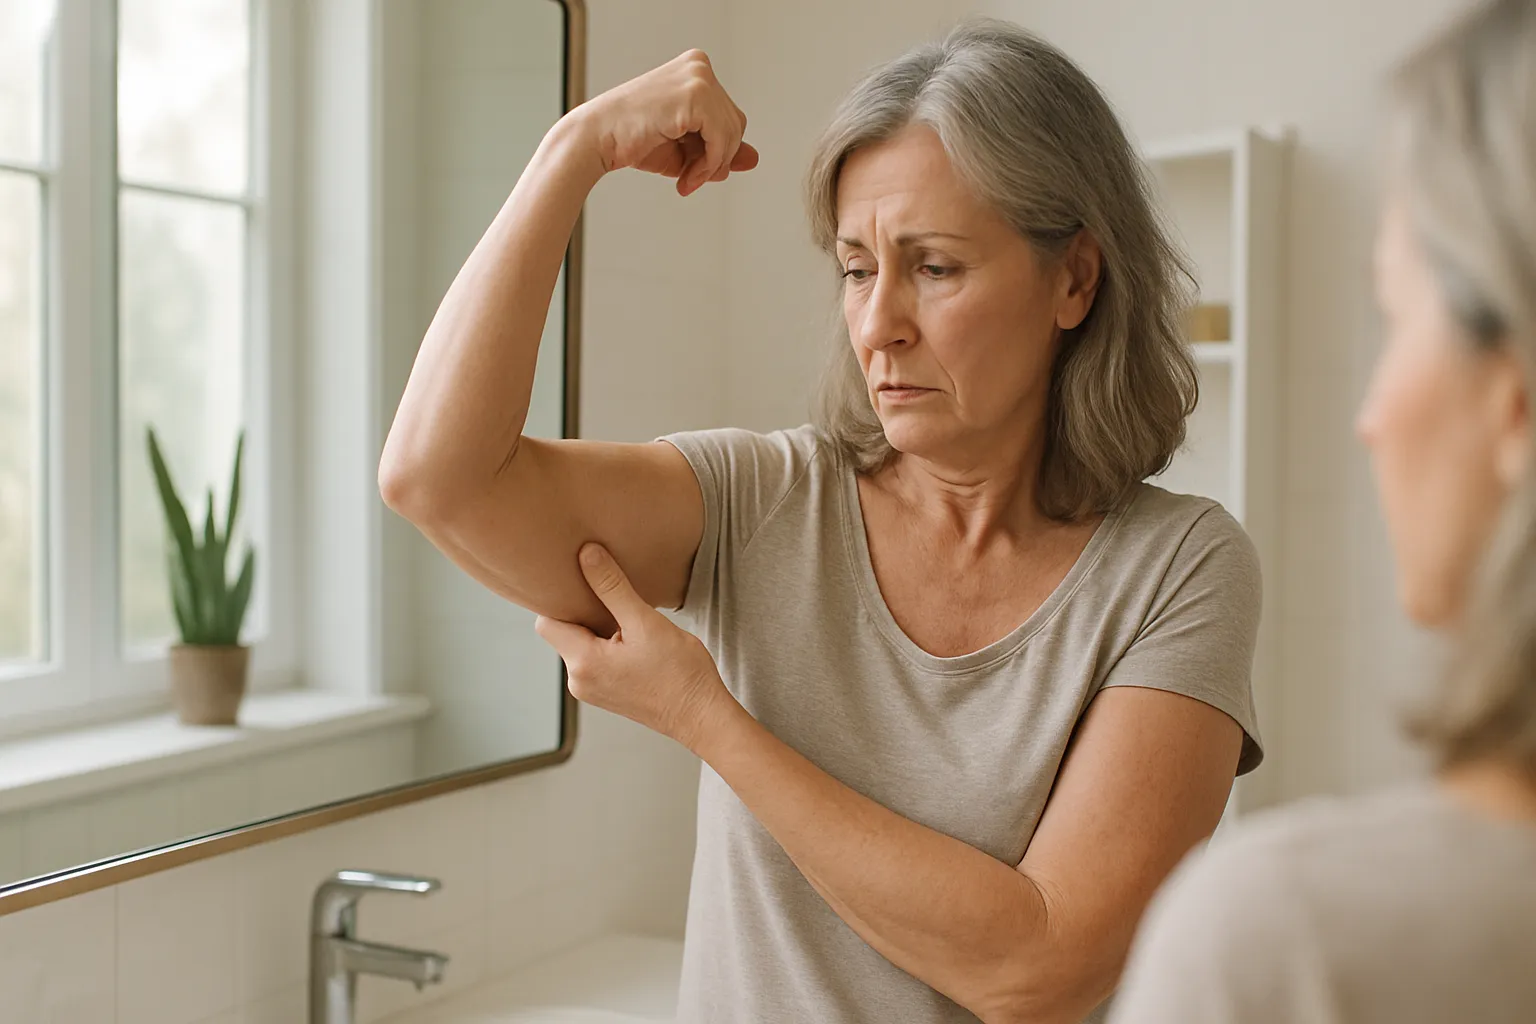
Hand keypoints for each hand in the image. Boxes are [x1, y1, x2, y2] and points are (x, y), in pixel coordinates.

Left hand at [534, 543, 735, 750]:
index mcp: (582, 663)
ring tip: (630, 624)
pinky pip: (594, 660)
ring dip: (599, 629)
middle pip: (562, 633)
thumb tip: (586, 554)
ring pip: (580, 646)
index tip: (584, 584)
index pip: (546, 621)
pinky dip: (608, 645)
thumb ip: (612, 587)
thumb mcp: (645, 622)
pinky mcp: (605, 694)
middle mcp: (578, 681)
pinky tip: (635, 642)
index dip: (561, 599)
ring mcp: (591, 690)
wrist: (702, 716)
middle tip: (615, 600)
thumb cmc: (680, 674)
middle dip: (584, 613)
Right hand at [568, 49, 758, 194]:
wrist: (597, 140)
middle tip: (690, 179)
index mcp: (696, 71)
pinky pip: (722, 140)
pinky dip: (709, 164)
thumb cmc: (633, 141)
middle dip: (717, 159)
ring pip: (732, 134)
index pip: (730, 117)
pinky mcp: (695, 95)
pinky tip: (686, 175)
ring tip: (686, 180)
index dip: (718, 151)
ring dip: (711, 166)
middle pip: (736, 124)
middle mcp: (700, 66)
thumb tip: (754, 158)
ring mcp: (698, 77)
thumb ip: (720, 150)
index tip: (695, 173)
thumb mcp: (687, 148)